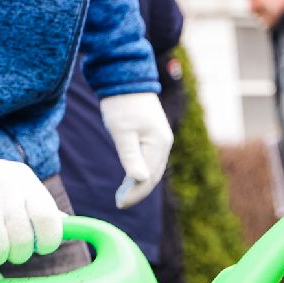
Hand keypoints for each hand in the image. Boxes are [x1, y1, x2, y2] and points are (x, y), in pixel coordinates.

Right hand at [0, 157, 63, 272]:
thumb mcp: (12, 186)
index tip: (40, 248)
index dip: (47, 242)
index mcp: (22, 178)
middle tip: (7, 250)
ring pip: (3, 248)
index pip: (50, 219)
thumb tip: (70, 224)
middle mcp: (3, 185)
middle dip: (18, 253)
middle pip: (24, 239)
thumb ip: (37, 205)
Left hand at [100, 92, 172, 207]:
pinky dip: (140, 171)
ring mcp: (161, 141)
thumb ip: (130, 156)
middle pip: (153, 176)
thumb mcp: (122, 130)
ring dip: (138, 183)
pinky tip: (129, 177)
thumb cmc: (121, 104)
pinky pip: (150, 160)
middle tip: (119, 202)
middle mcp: (164, 145)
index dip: (134, 193)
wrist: (127, 78)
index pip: (148, 177)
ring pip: (152, 169)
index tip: (119, 204)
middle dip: (137, 192)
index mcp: (158, 144)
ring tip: (122, 193)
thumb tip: (140, 179)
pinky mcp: (155, 137)